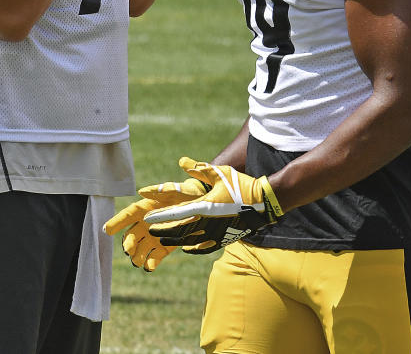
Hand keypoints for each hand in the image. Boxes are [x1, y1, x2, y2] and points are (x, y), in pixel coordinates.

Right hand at [103, 178, 207, 270]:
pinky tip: (150, 267)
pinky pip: (154, 256)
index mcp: (145, 208)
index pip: (128, 215)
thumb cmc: (184, 193)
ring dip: (137, 256)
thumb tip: (141, 191)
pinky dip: (151, 263)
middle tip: (129, 250)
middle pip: (131, 236)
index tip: (107, 230)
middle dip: (128, 244)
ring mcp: (154, 236)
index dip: (117, 222)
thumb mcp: (175, 189)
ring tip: (138, 262)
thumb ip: (160, 190)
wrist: (200, 205)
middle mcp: (146, 224)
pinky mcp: (164, 247)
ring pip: (140, 249)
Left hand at [144, 157, 283, 252]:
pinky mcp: (223, 239)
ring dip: (174, 240)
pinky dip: (192, 248)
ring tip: (162, 239)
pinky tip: (186, 248)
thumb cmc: (241, 185)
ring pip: (189, 241)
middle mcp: (207, 223)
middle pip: (179, 230)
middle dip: (163, 230)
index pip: (176, 214)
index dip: (160, 216)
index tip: (147, 218)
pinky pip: (204, 247)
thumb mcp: (221, 173)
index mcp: (204, 207)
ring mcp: (215, 234)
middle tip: (150, 231)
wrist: (263, 203)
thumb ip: (200, 169)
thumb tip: (181, 162)